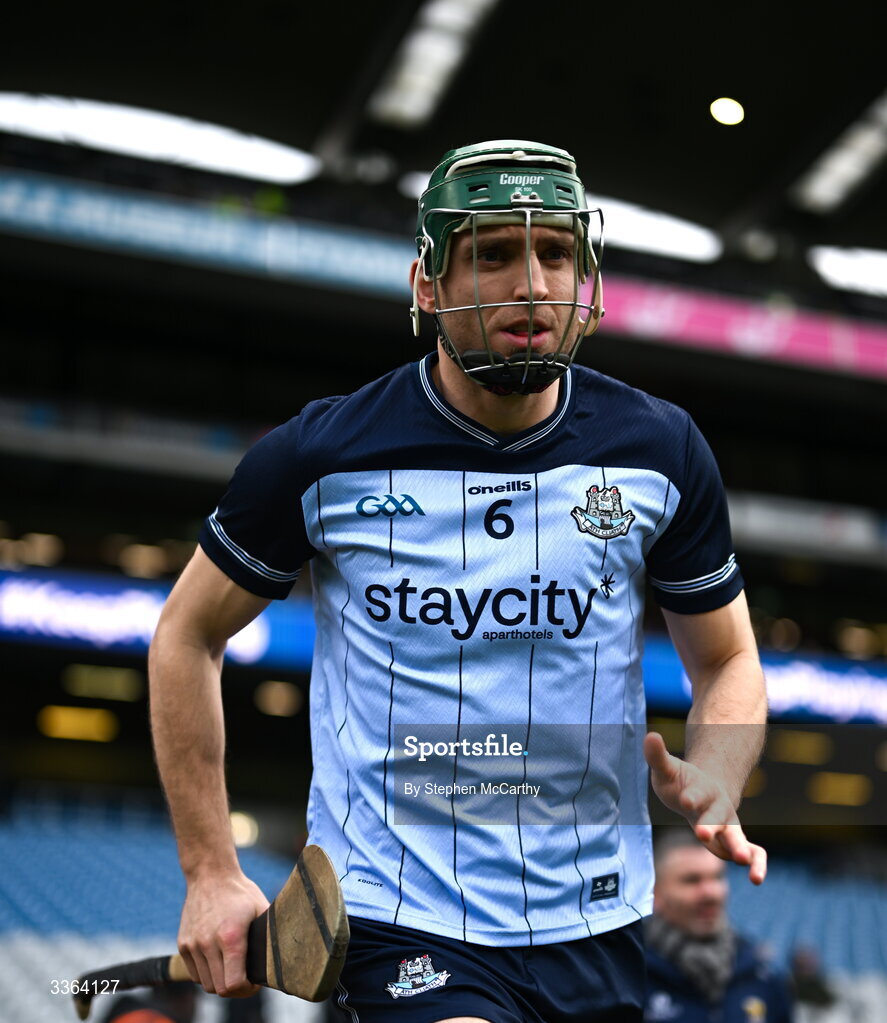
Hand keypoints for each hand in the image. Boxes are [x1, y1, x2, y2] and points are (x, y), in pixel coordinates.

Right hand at [177, 870, 269, 995]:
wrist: (210, 874)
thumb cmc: (240, 892)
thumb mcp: (261, 908)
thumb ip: (269, 935)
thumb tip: (283, 956)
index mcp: (231, 937)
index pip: (234, 984)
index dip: (247, 990)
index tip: (255, 982)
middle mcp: (208, 943)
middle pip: (220, 989)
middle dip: (236, 990)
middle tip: (247, 979)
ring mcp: (193, 945)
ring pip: (206, 984)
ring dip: (220, 982)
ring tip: (233, 970)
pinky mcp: (183, 944)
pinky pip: (195, 974)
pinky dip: (207, 974)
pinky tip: (219, 962)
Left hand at [644, 731, 766, 884]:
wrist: (705, 791)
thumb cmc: (681, 782)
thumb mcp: (667, 769)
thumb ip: (658, 755)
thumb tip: (650, 735)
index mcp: (701, 789)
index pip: (696, 792)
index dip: (692, 796)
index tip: (686, 800)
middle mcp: (718, 807)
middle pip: (717, 816)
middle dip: (711, 825)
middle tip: (703, 834)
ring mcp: (729, 824)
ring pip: (738, 836)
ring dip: (740, 848)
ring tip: (741, 860)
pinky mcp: (735, 840)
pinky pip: (754, 851)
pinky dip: (758, 863)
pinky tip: (757, 879)